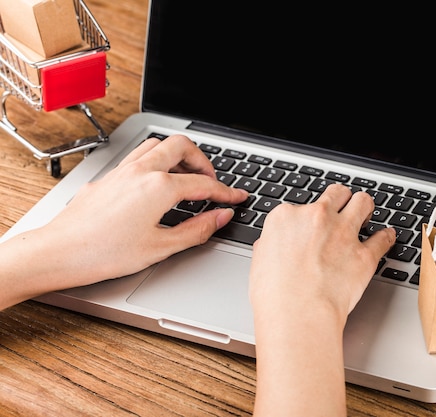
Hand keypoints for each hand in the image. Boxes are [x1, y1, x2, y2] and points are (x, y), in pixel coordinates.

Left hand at [48, 134, 248, 279]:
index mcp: (159, 187)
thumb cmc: (104, 253)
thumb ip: (197, 229)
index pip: (204, 184)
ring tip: (186, 177)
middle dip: (203, 161)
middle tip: (212, 182)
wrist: (59, 252)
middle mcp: (141, 171)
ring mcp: (122, 171)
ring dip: (178, 156)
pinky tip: (155, 183)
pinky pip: (138, 156)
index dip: (226, 192)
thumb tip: (220, 217)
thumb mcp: (161, 247)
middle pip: (182, 146)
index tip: (238, 198)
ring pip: (157, 144)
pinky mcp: (108, 177)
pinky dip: (156, 161)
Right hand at [249, 183, 394, 416]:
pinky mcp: (364, 255)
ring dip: (365, 207)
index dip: (308, 216)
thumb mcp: (259, 262)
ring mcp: (343, 233)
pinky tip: (387, 236)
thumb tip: (274, 244)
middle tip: (343, 207)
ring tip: (366, 213)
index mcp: (287, 217)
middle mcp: (317, 218)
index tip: (312, 223)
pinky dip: (386, 237)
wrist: (297, 315)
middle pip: (336, 194)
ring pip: (363, 202)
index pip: (301, 205)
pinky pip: (383, 238)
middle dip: (341, 199)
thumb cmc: (274, 296)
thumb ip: (271, 245)